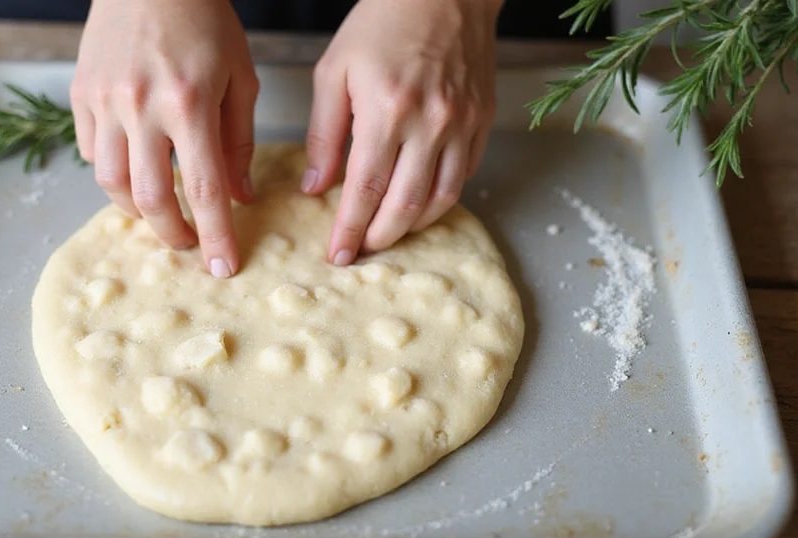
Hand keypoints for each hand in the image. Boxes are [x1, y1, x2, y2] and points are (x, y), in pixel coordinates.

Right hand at [71, 0, 258, 277]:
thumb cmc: (205, 21)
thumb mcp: (241, 78)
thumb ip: (239, 142)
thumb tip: (240, 197)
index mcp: (190, 103)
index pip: (204, 190)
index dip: (214, 236)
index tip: (223, 267)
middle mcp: (142, 106)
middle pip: (150, 198)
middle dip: (172, 233)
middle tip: (188, 243)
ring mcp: (105, 101)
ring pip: (110, 183)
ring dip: (137, 210)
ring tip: (160, 211)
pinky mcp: (81, 93)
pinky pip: (89, 152)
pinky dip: (112, 174)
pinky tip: (133, 172)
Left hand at [302, 0, 501, 264]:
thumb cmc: (383, 21)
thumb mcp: (335, 70)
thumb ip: (323, 133)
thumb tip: (315, 186)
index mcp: (386, 109)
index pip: (364, 188)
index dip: (349, 229)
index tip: (337, 255)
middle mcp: (430, 123)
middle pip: (405, 205)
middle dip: (380, 237)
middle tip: (361, 250)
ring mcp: (462, 124)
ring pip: (440, 199)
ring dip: (413, 226)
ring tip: (389, 232)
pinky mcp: (483, 121)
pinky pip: (464, 176)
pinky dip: (440, 197)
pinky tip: (419, 201)